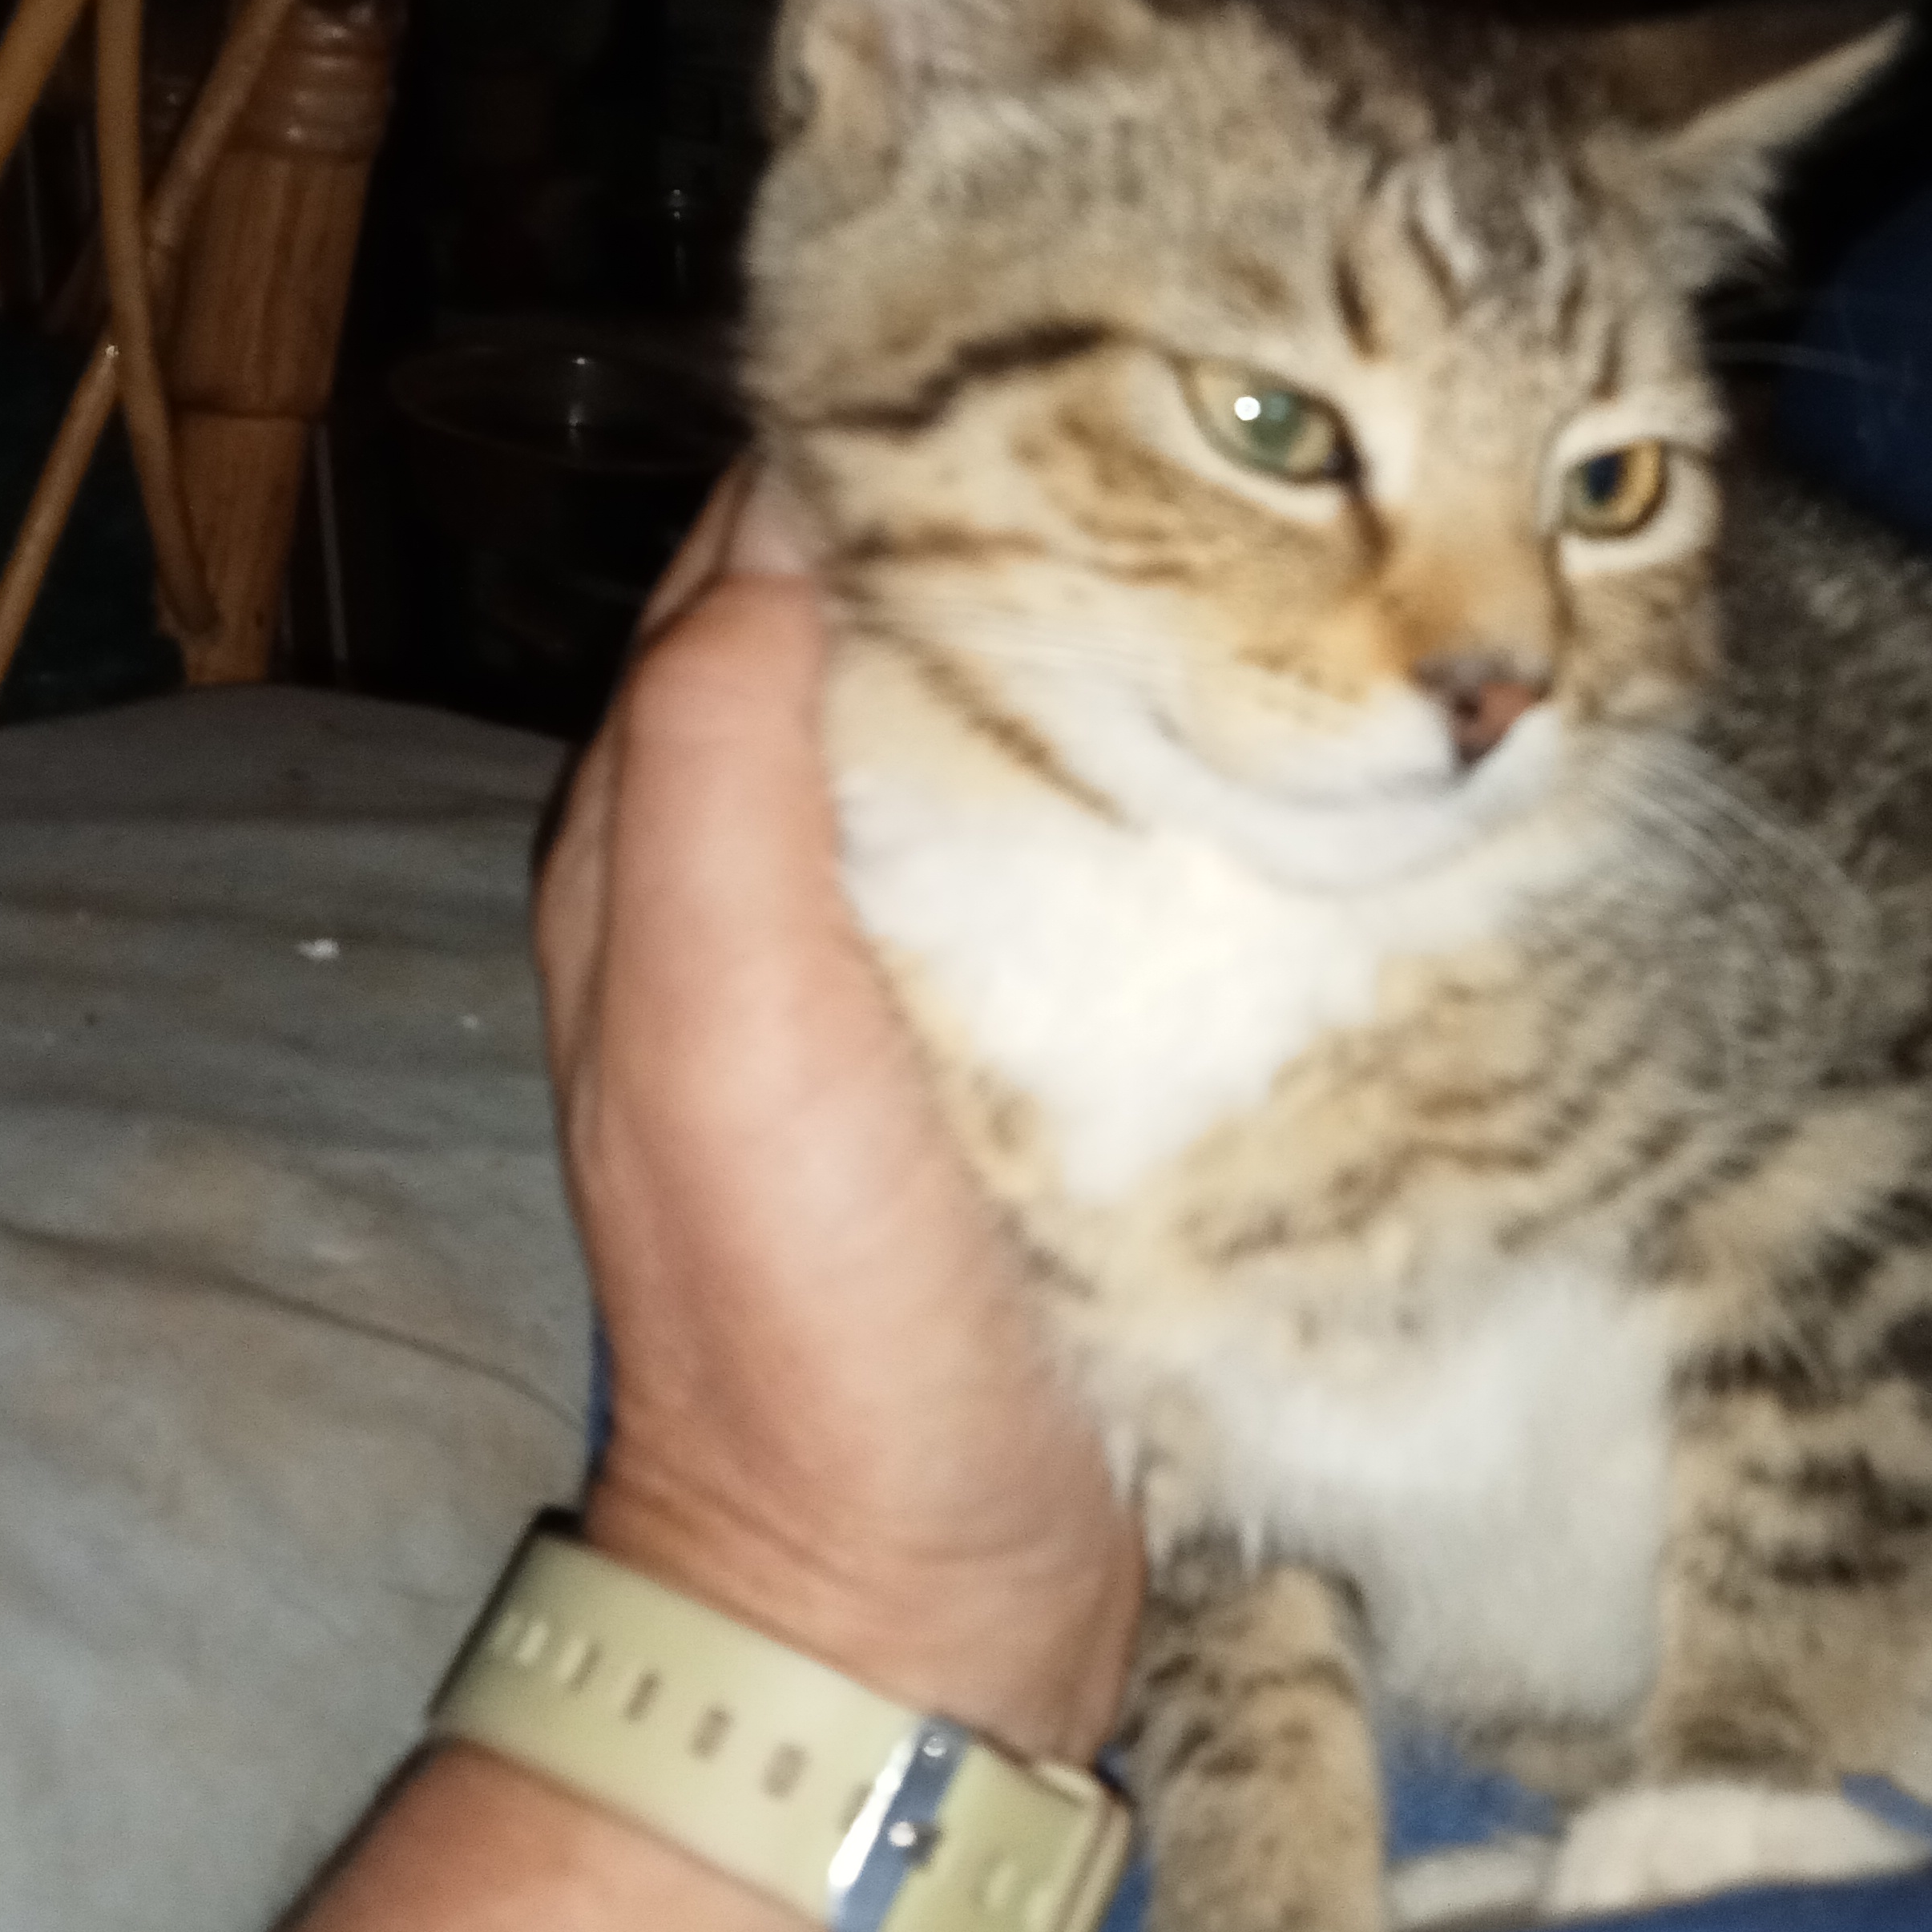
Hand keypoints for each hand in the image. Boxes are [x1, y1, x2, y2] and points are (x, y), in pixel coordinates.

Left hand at [533, 470, 1140, 1763]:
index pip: (752, 567)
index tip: (1028, 338)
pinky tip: (1267, 726)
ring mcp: (908, 964)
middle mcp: (771, 878)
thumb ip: (718, 768)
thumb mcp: (717, 1019)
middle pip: (887, 629)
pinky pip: (1083, 850)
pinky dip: (1152, 772)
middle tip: (1192, 414)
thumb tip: (786, 505)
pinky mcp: (1034, 1044)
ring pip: (999, 729)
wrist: (911, 1593)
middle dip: (1013, 516)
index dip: (866, 443)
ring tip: (1262, 529)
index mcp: (664, 840)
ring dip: (1099, 636)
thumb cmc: (807, 1307)